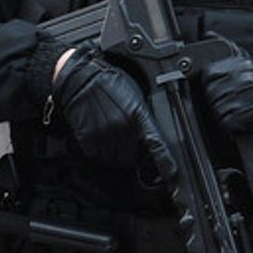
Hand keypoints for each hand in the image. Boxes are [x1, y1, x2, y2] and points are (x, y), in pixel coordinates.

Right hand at [53, 47, 173, 172]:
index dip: (165, 162)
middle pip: (130, 158)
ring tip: (108, 135)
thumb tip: (148, 140)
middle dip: (128, 153)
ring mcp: (105, 134)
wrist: (82, 78)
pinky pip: (96, 155)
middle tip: (122, 139)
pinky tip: (97, 134)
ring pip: (113, 160)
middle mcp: (123, 127)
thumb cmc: (109, 84)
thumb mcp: (135, 97)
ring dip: (112, 153)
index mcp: (138, 115)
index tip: (171, 174)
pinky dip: (97, 150)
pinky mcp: (88, 138)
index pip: (156, 144)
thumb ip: (143, 119)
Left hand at [200, 52, 252, 145]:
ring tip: (238, 113)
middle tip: (232, 104)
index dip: (210, 84)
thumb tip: (210, 35)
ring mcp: (248, 95)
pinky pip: (226, 123)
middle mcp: (246, 77)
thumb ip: (230, 51)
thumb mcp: (250, 67)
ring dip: (223, 115)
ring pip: (216, 109)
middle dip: (216, 101)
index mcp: (244, 65)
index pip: (209, 72)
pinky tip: (240, 123)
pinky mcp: (250, 114)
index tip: (220, 90)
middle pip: (210, 92)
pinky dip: (230, 127)